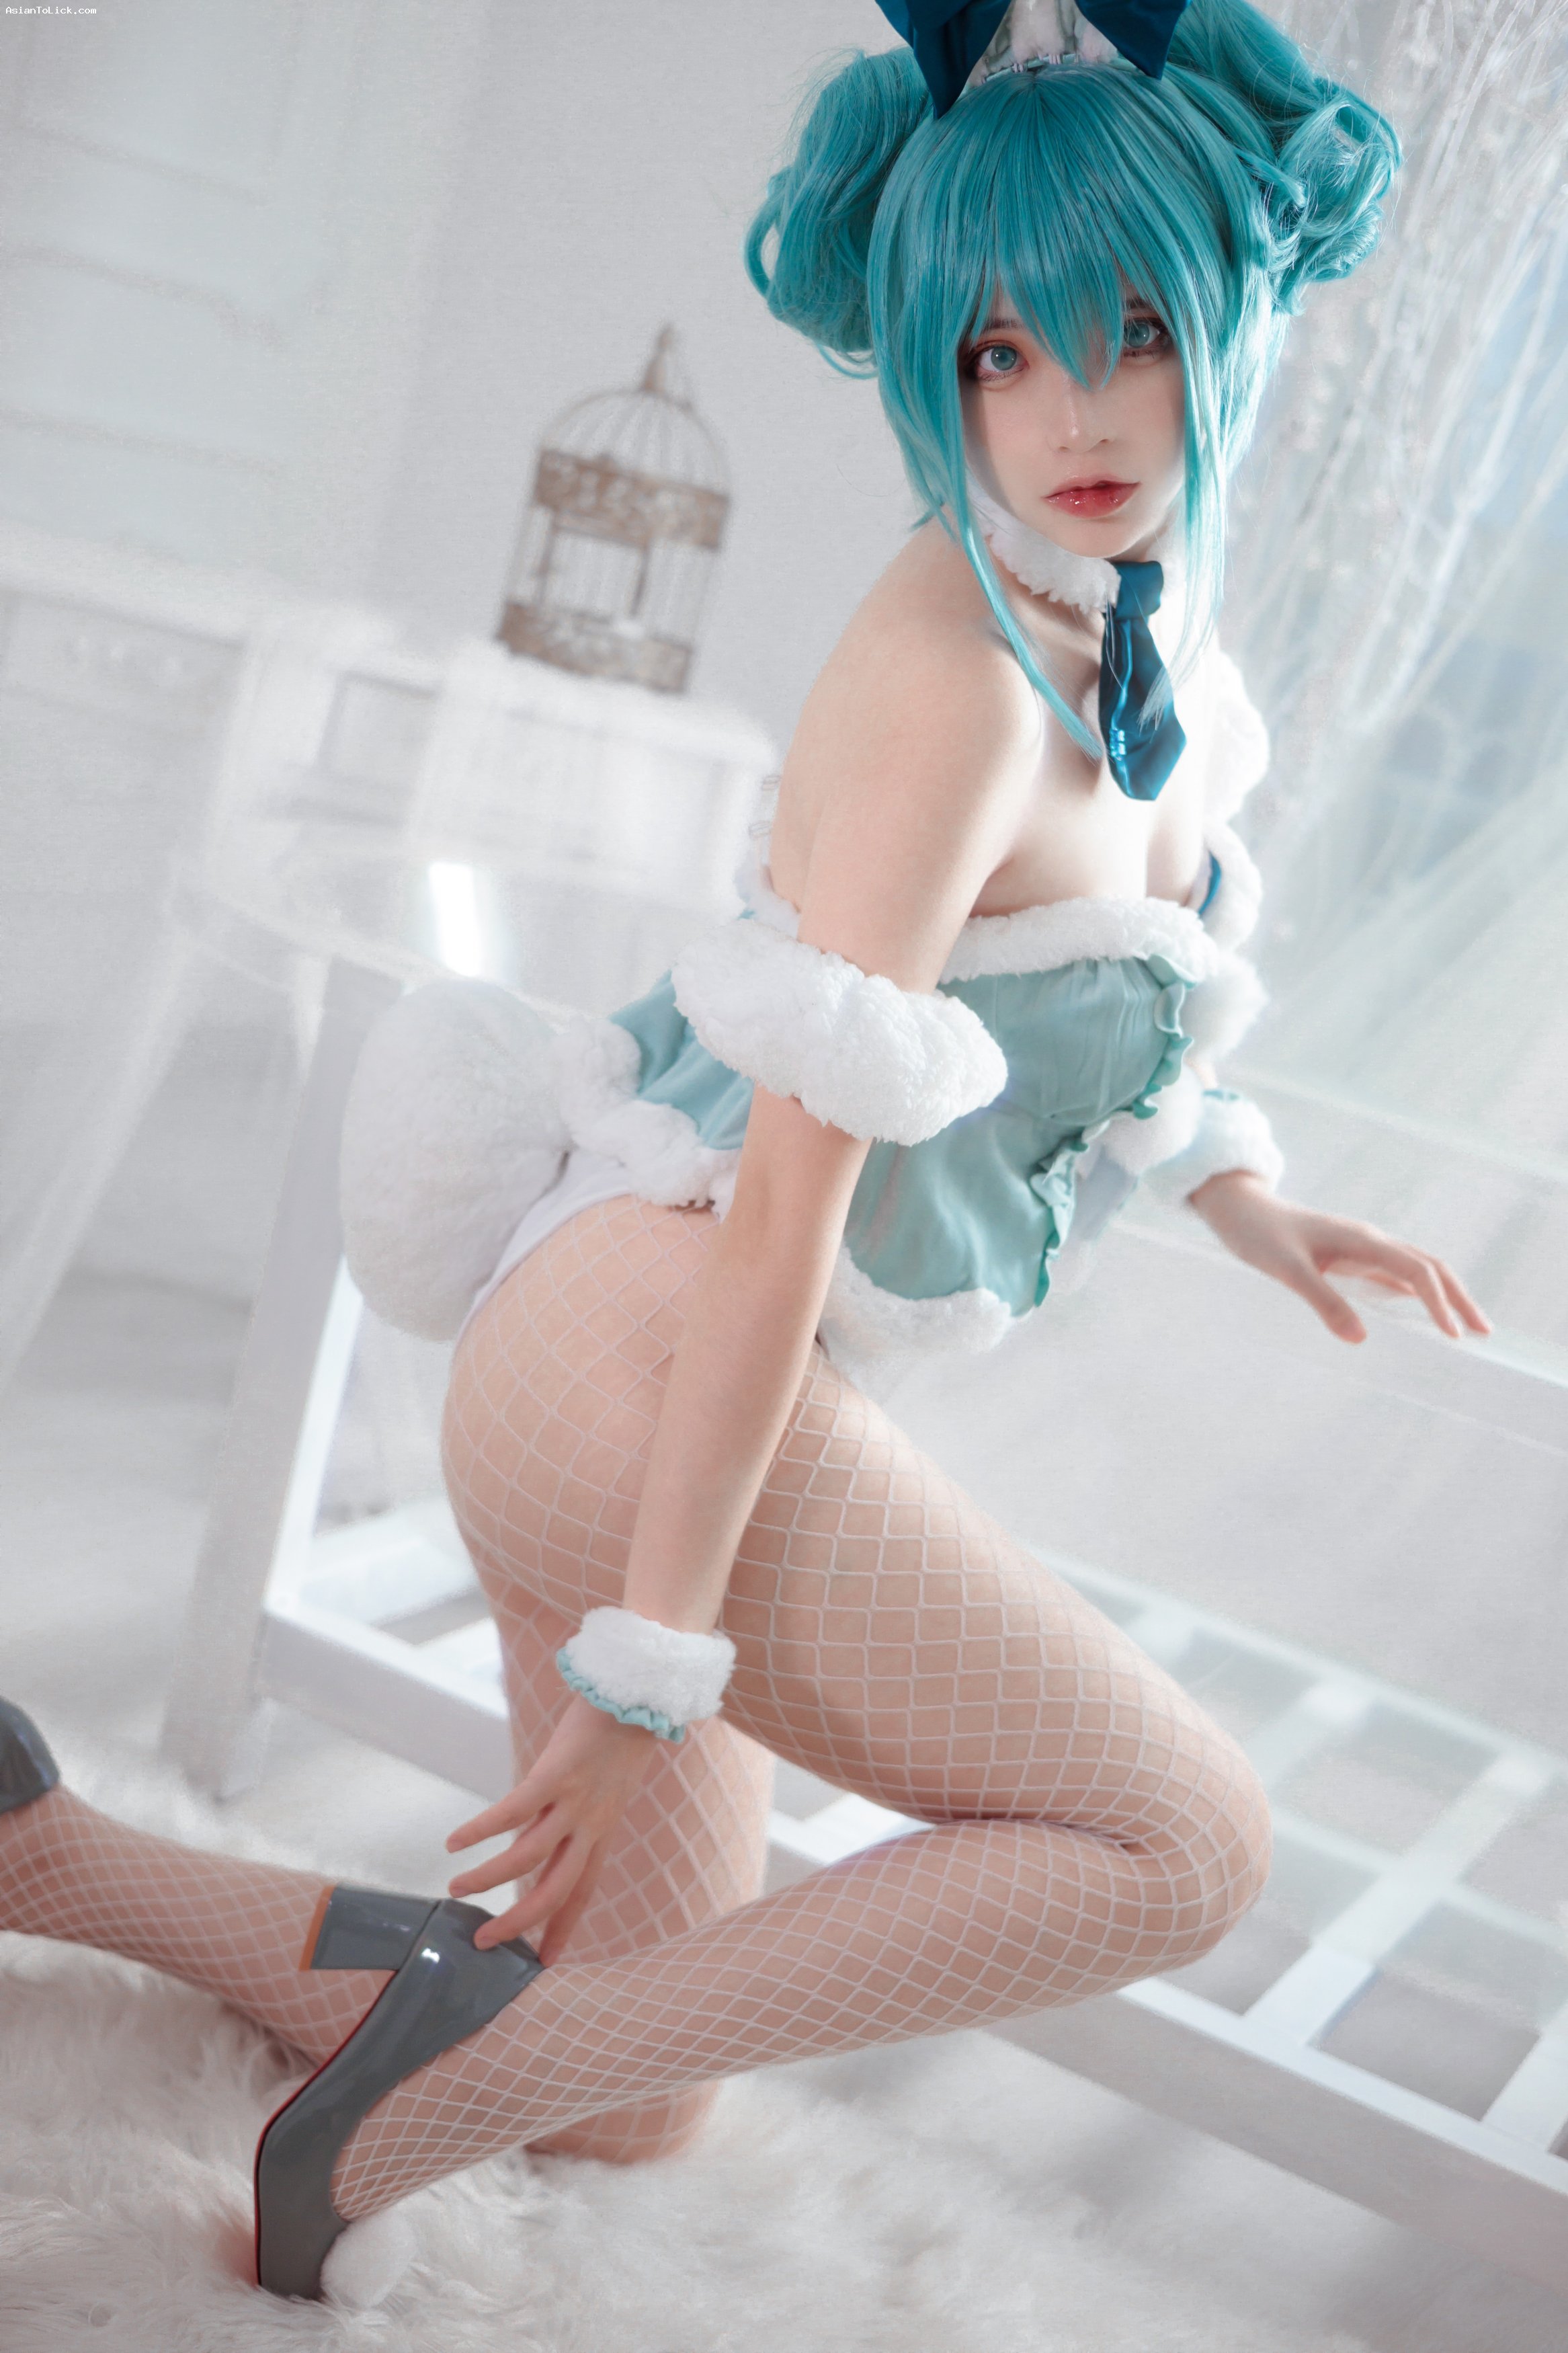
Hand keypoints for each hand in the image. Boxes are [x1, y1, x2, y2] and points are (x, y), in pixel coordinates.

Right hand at [445, 1694, 658, 1959]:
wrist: (637, 1689)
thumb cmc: (617, 1734)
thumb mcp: (603, 1787)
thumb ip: (570, 1818)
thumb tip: (526, 1841)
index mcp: (603, 1830)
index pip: (581, 1891)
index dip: (562, 1928)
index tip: (543, 1962)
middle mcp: (591, 1824)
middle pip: (555, 1889)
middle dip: (519, 1922)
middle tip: (483, 1943)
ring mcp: (575, 1800)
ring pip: (528, 1857)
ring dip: (489, 1878)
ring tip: (455, 1888)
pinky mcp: (556, 1773)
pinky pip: (514, 1810)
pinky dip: (483, 1829)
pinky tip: (454, 1842)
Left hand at [1189, 1172, 1490, 1345]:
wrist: (1237, 1206)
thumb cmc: (1257, 1233)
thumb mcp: (1285, 1269)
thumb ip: (1322, 1301)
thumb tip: (1360, 1338)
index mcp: (1361, 1240)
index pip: (1416, 1271)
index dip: (1439, 1302)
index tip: (1454, 1336)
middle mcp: (1368, 1240)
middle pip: (1429, 1266)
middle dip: (1459, 1297)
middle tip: (1484, 1332)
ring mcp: (1360, 1246)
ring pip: (1415, 1268)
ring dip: (1443, 1294)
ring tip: (1463, 1325)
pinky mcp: (1348, 1254)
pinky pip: (1393, 1272)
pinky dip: (1416, 1291)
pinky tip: (1421, 1310)